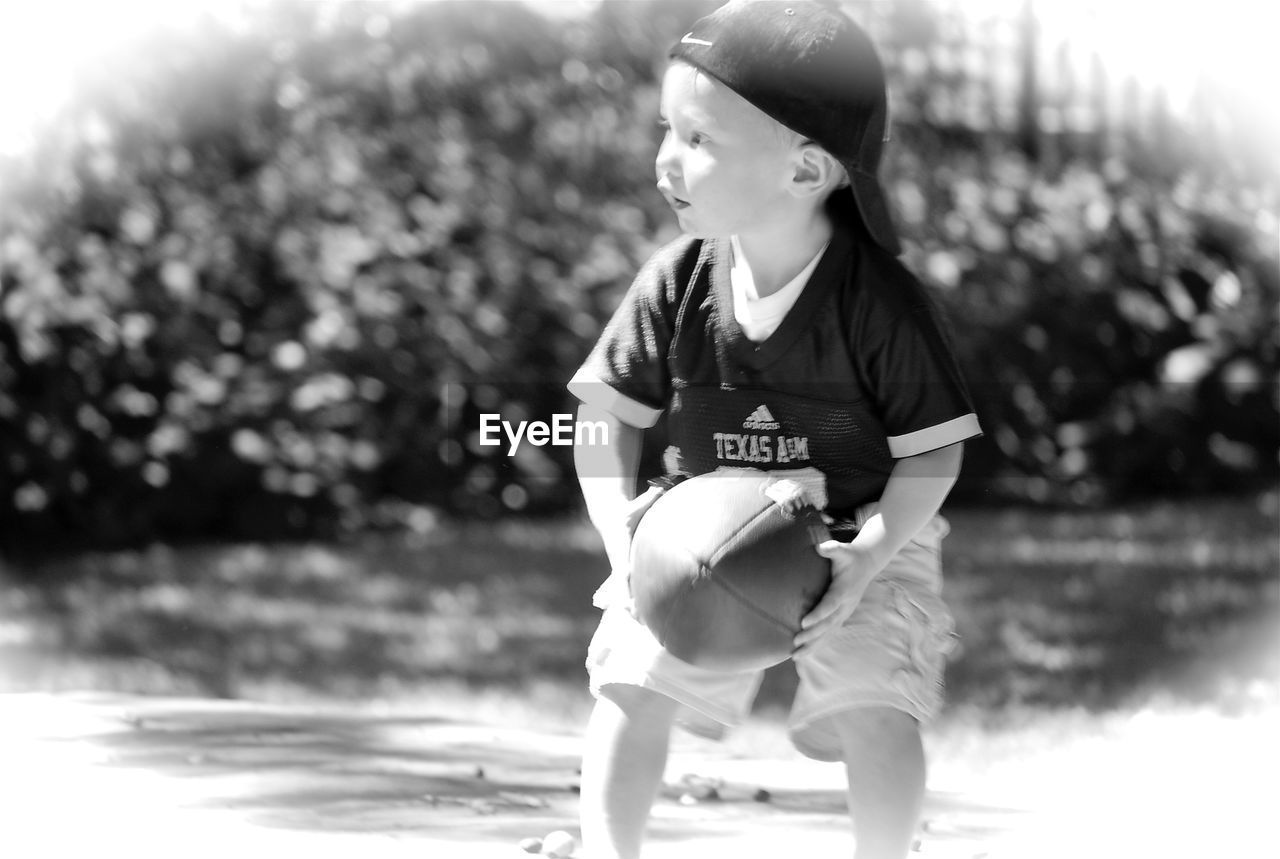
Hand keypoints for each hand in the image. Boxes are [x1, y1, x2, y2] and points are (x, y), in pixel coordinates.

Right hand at [593, 485, 665, 611]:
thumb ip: (648, 498)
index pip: (622, 567)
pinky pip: (629, 591)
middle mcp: (620, 563)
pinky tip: (641, 620)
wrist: (610, 519)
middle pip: (622, 586)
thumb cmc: (626, 512)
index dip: (625, 579)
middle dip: (627, 601)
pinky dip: (633, 604)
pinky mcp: (626, 573)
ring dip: (631, 608)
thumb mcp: (636, 505)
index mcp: (621, 550)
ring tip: (641, 625)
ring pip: (624, 593)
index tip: (630, 589)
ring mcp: (621, 570)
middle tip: (636, 616)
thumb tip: (660, 487)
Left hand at [792, 540, 880, 655]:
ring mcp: (844, 613)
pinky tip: (804, 652)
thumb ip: (832, 548)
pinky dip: (818, 643)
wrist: (867, 564)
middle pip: (828, 624)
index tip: (803, 623)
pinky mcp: (842, 616)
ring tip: (795, 655)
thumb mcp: (843, 550)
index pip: (830, 605)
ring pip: (829, 633)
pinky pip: (829, 633)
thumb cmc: (850, 556)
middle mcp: (845, 605)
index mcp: (844, 590)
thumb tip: (820, 547)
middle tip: (795, 641)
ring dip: (813, 645)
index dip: (818, 615)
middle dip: (812, 635)